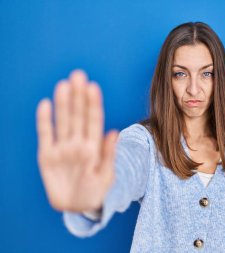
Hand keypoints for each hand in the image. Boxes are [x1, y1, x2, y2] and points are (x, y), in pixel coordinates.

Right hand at [36, 69, 118, 211]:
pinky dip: (44, 121)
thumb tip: (114, 132)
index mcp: (94, 147)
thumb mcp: (106, 176)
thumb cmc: (96, 191)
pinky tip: (45, 104)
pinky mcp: (47, 156)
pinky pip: (45, 135)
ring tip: (64, 85)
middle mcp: (78, 143)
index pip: (94, 121)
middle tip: (78, 75)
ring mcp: (62, 148)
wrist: (78, 207)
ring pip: (62, 121)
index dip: (93, 104)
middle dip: (78, 97)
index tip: (93, 87)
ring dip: (63, 104)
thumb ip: (109, 155)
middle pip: (78, 116)